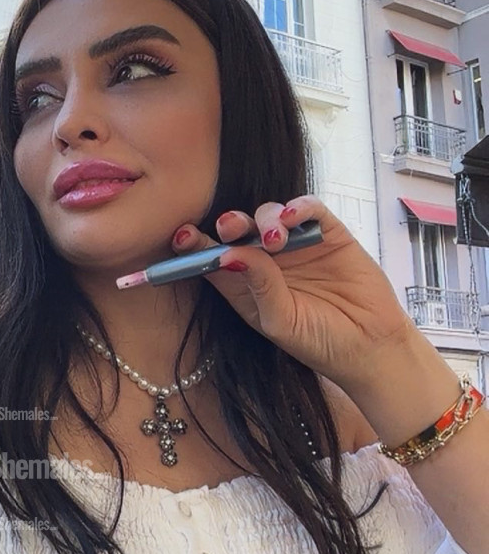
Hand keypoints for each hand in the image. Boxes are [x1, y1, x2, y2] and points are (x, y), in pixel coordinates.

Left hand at [171, 197, 420, 393]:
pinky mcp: (327, 232)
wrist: (369, 346)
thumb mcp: (280, 321)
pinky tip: (293, 217)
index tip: (182, 238)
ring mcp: (296, 244)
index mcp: (244, 285)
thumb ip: (257, 287)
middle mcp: (266, 261)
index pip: (213, 258)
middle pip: (238, 230)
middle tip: (230, 226)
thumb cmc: (318, 342)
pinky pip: (308, 209)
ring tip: (274, 240)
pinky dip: (298, 207)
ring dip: (265, 219)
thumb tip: (231, 255)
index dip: (196, 246)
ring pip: (269, 214)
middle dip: (230, 224)